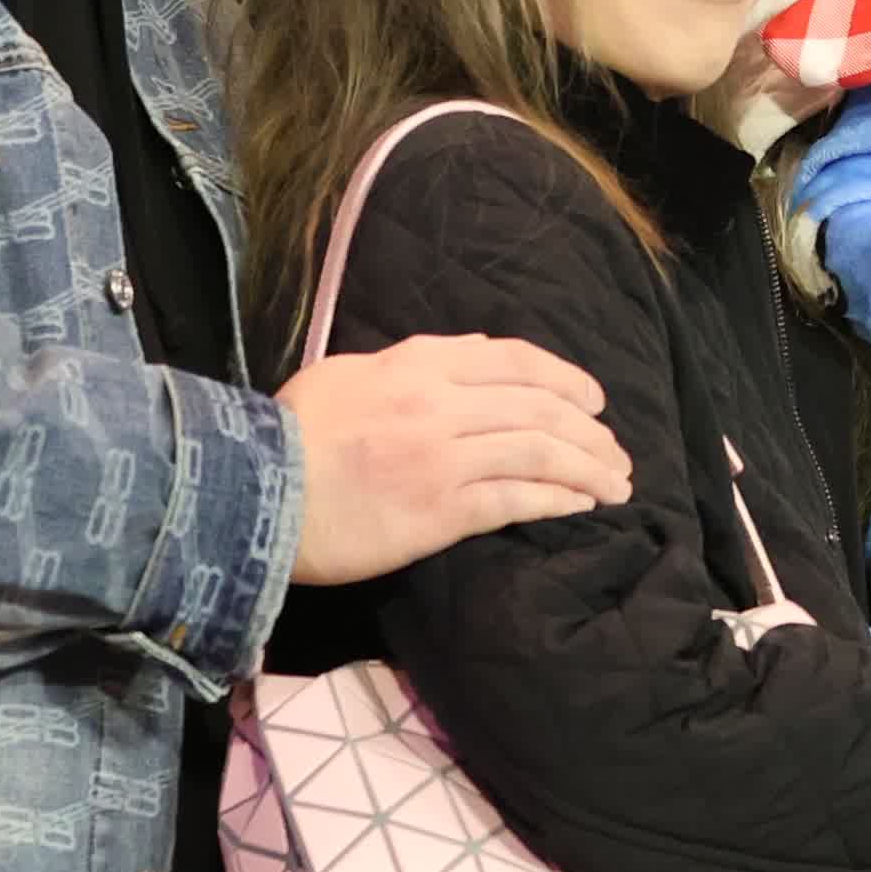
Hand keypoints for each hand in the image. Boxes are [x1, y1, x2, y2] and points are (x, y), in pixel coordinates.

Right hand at [278, 334, 627, 585]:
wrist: (253, 495)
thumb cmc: (292, 434)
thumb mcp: (347, 373)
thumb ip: (408, 365)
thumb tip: (462, 360)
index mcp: (419, 363)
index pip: (514, 360)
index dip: (565, 377)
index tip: (592, 398)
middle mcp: (440, 404)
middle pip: (540, 407)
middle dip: (590, 430)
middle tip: (617, 451)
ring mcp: (444, 458)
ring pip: (540, 452)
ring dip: (588, 467)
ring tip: (618, 484)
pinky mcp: (441, 511)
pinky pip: (517, 500)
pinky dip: (559, 499)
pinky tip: (584, 505)